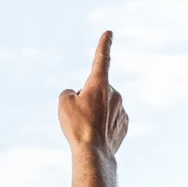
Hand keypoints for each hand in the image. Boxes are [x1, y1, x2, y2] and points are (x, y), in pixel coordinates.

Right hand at [57, 32, 127, 155]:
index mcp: (99, 83)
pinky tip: (96, 135)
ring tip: (87, 128)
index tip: (109, 33)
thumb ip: (68, 93)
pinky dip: (102, 125)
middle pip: (96, 91)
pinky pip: (111, 119)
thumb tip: (77, 95)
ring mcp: (122, 109)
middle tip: (79, 116)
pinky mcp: (124, 124)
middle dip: (88, 98)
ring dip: (94, 113)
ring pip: (104, 106)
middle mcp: (114, 93)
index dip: (104, 45)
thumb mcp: (62, 103)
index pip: (102, 59)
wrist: (93, 153)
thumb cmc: (77, 126)